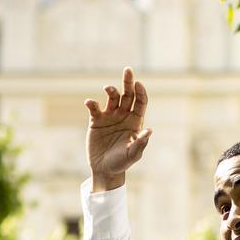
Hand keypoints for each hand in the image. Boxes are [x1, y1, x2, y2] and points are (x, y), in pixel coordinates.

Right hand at [85, 66, 150, 185]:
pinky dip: (92, 103)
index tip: (138, 84)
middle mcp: (123, 115)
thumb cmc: (121, 163)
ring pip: (112, 97)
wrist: (104, 169)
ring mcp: (110, 116)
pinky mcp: (96, 120)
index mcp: (135, 121)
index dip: (140, 92)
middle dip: (128, 82)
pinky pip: (95, 108)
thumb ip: (140, 143)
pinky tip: (90, 103)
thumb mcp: (132, 155)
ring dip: (111, 90)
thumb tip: (149, 131)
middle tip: (128, 70)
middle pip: (127, 95)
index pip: (140, 102)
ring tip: (108, 88)